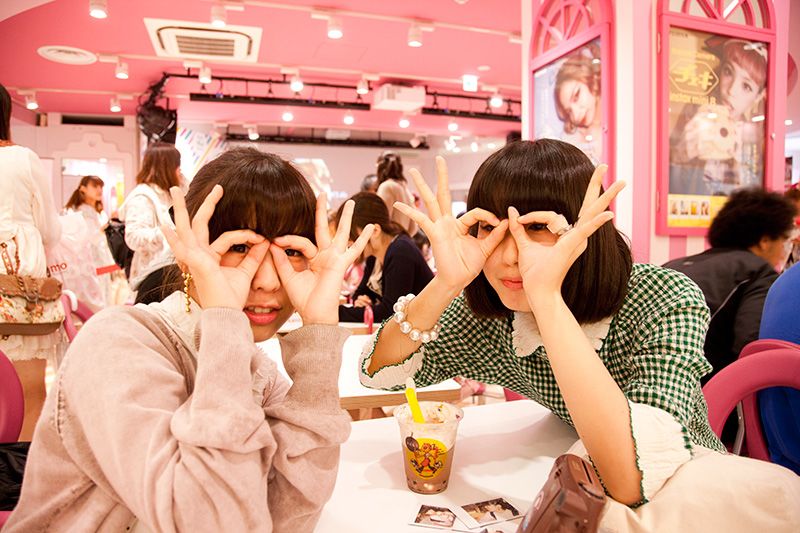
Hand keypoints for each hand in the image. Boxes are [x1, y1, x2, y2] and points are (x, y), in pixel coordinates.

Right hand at [161, 185, 268, 309]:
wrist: (225, 314)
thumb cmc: (231, 297)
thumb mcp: (246, 272)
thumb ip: (255, 256)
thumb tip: (266, 241)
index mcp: (208, 256)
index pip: (224, 236)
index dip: (244, 234)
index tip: (260, 236)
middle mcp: (197, 254)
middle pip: (195, 223)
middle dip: (197, 204)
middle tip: (197, 185)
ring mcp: (192, 257)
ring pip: (187, 226)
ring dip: (181, 208)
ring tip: (175, 189)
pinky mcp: (194, 261)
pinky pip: (188, 244)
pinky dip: (173, 237)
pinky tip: (164, 227)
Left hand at [270, 193, 373, 325]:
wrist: (314, 315)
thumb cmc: (303, 300)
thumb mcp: (288, 277)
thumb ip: (281, 260)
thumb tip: (272, 242)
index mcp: (313, 259)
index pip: (302, 240)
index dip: (288, 238)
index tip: (274, 240)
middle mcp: (325, 256)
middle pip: (324, 228)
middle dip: (323, 211)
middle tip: (322, 193)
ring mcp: (335, 259)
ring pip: (340, 233)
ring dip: (345, 217)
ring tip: (351, 202)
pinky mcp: (341, 264)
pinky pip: (354, 249)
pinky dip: (363, 238)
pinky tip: (371, 226)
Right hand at [394, 156, 508, 289]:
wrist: (457, 281)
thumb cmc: (468, 267)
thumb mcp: (486, 248)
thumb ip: (495, 234)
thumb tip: (508, 219)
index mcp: (460, 225)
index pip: (475, 212)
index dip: (488, 215)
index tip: (499, 223)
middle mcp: (447, 222)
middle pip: (444, 194)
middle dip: (442, 176)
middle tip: (439, 158)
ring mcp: (439, 227)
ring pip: (431, 200)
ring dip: (423, 184)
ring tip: (413, 170)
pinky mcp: (434, 234)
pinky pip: (422, 220)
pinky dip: (410, 211)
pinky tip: (397, 205)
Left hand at [507, 165, 624, 300]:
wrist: (539, 291)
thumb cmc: (534, 273)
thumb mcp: (524, 245)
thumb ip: (518, 228)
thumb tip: (511, 211)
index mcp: (567, 235)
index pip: (555, 214)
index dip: (534, 214)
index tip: (519, 218)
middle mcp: (576, 236)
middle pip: (589, 206)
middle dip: (596, 186)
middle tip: (605, 165)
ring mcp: (577, 240)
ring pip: (592, 213)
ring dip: (606, 198)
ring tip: (621, 182)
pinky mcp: (574, 245)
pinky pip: (586, 230)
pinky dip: (596, 222)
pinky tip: (609, 213)